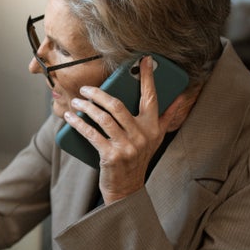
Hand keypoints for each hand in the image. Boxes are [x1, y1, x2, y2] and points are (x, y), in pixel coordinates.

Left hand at [63, 55, 190, 203]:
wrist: (127, 189)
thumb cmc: (137, 159)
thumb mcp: (155, 139)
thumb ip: (166, 118)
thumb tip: (180, 97)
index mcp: (153, 127)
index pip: (151, 97)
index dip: (147, 77)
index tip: (143, 59)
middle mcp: (142, 135)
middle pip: (117, 105)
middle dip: (98, 93)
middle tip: (85, 89)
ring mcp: (127, 146)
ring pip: (102, 117)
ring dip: (85, 107)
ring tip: (76, 102)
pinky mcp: (111, 155)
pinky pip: (91, 133)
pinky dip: (78, 123)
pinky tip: (70, 117)